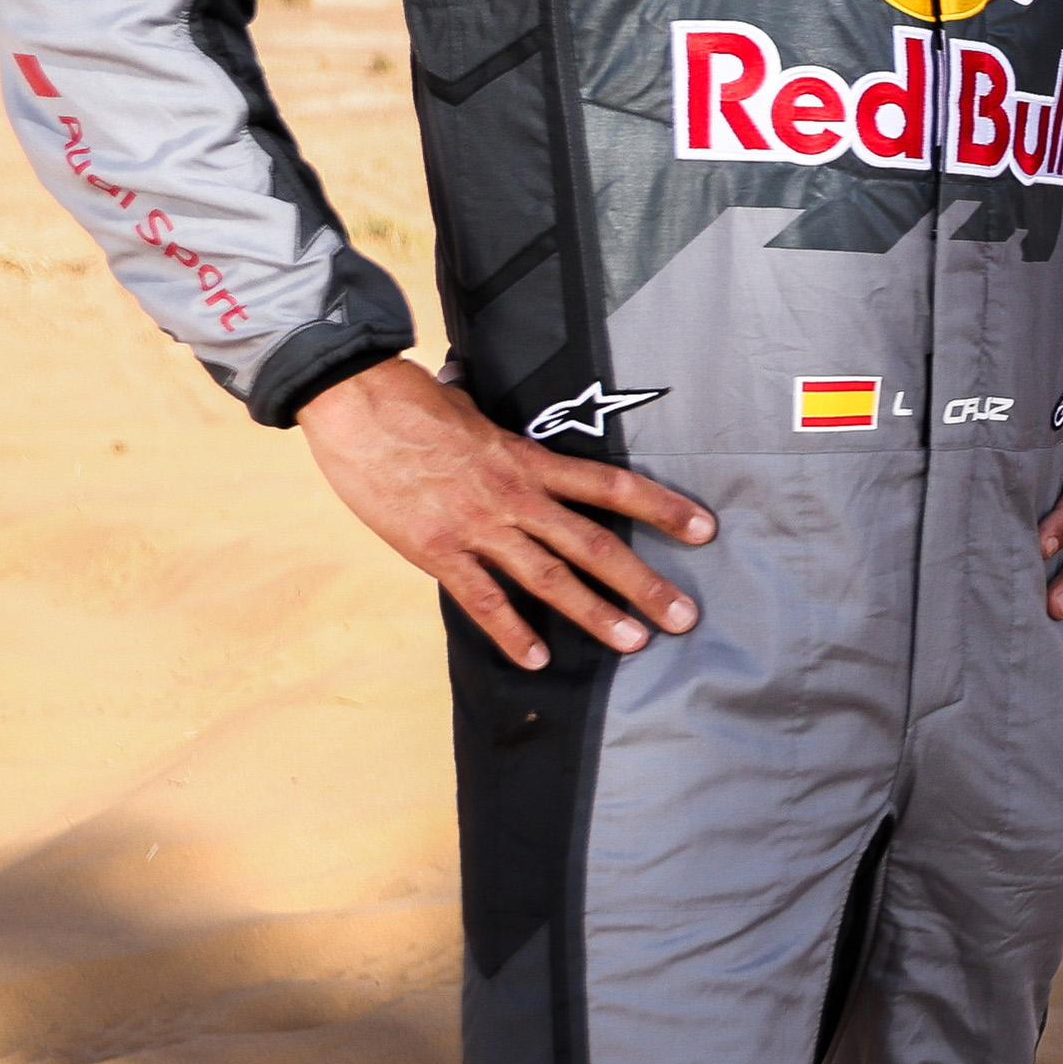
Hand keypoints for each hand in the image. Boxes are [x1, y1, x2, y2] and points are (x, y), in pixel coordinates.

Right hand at [301, 359, 713, 669]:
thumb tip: (525, 449)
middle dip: (644, 583)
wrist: (357, 403)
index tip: (705, 529)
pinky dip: (512, 632)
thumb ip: (509, 446)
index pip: (612, 486)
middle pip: (594, 544)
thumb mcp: (480, 415)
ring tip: (634, 643)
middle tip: (684, 616)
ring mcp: (478, 526)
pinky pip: (483, 599)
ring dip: (595, 613)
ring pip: (549, 578)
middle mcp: (516, 495)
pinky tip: (537, 660)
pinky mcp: (437, 550)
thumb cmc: (416, 405)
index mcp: (531, 460)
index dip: (662, 507)